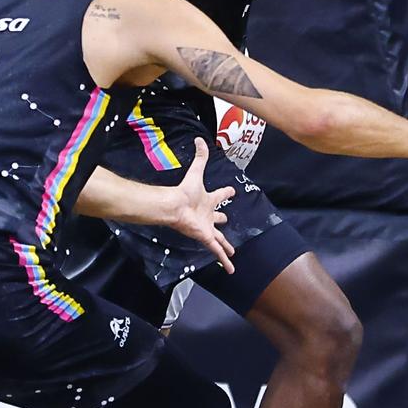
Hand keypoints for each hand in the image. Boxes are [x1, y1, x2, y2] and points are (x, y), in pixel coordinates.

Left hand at [164, 139, 236, 272]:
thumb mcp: (196, 172)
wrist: (174, 206)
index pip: (219, 196)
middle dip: (222, 222)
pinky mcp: (207, 238)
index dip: (225, 193)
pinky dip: (224, 260)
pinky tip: (231, 269)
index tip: (232, 191)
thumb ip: (200, 157)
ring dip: (226, 247)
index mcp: (207, 200)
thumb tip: (200, 139)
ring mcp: (207, 228)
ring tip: (233, 253)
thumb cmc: (184, 191)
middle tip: (226, 221)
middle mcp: (208, 215)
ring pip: (220, 240)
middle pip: (217, 219)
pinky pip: (217, 251)